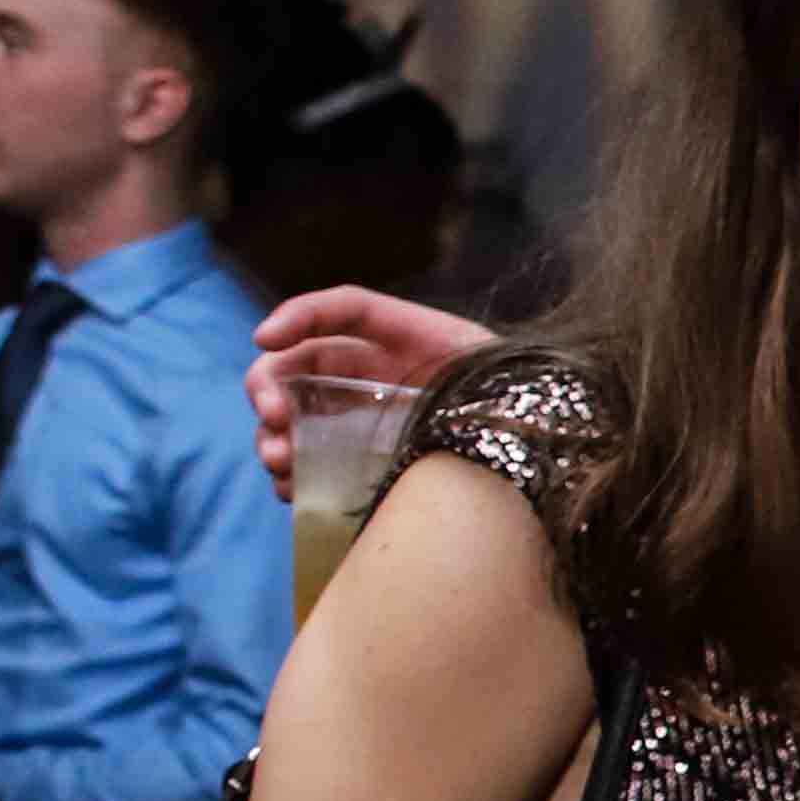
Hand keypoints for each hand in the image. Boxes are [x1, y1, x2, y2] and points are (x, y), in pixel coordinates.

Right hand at [244, 287, 497, 488]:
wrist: (535, 446)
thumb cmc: (514, 403)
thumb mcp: (493, 376)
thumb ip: (458, 370)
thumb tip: (420, 395)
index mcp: (402, 336)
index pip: (341, 312)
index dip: (297, 317)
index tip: (264, 339)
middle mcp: (371, 368)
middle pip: (298, 365)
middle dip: (270, 387)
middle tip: (273, 418)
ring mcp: (360, 411)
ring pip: (295, 414)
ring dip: (274, 435)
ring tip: (278, 461)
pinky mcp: (361, 454)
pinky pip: (314, 458)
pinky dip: (295, 472)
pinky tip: (291, 488)